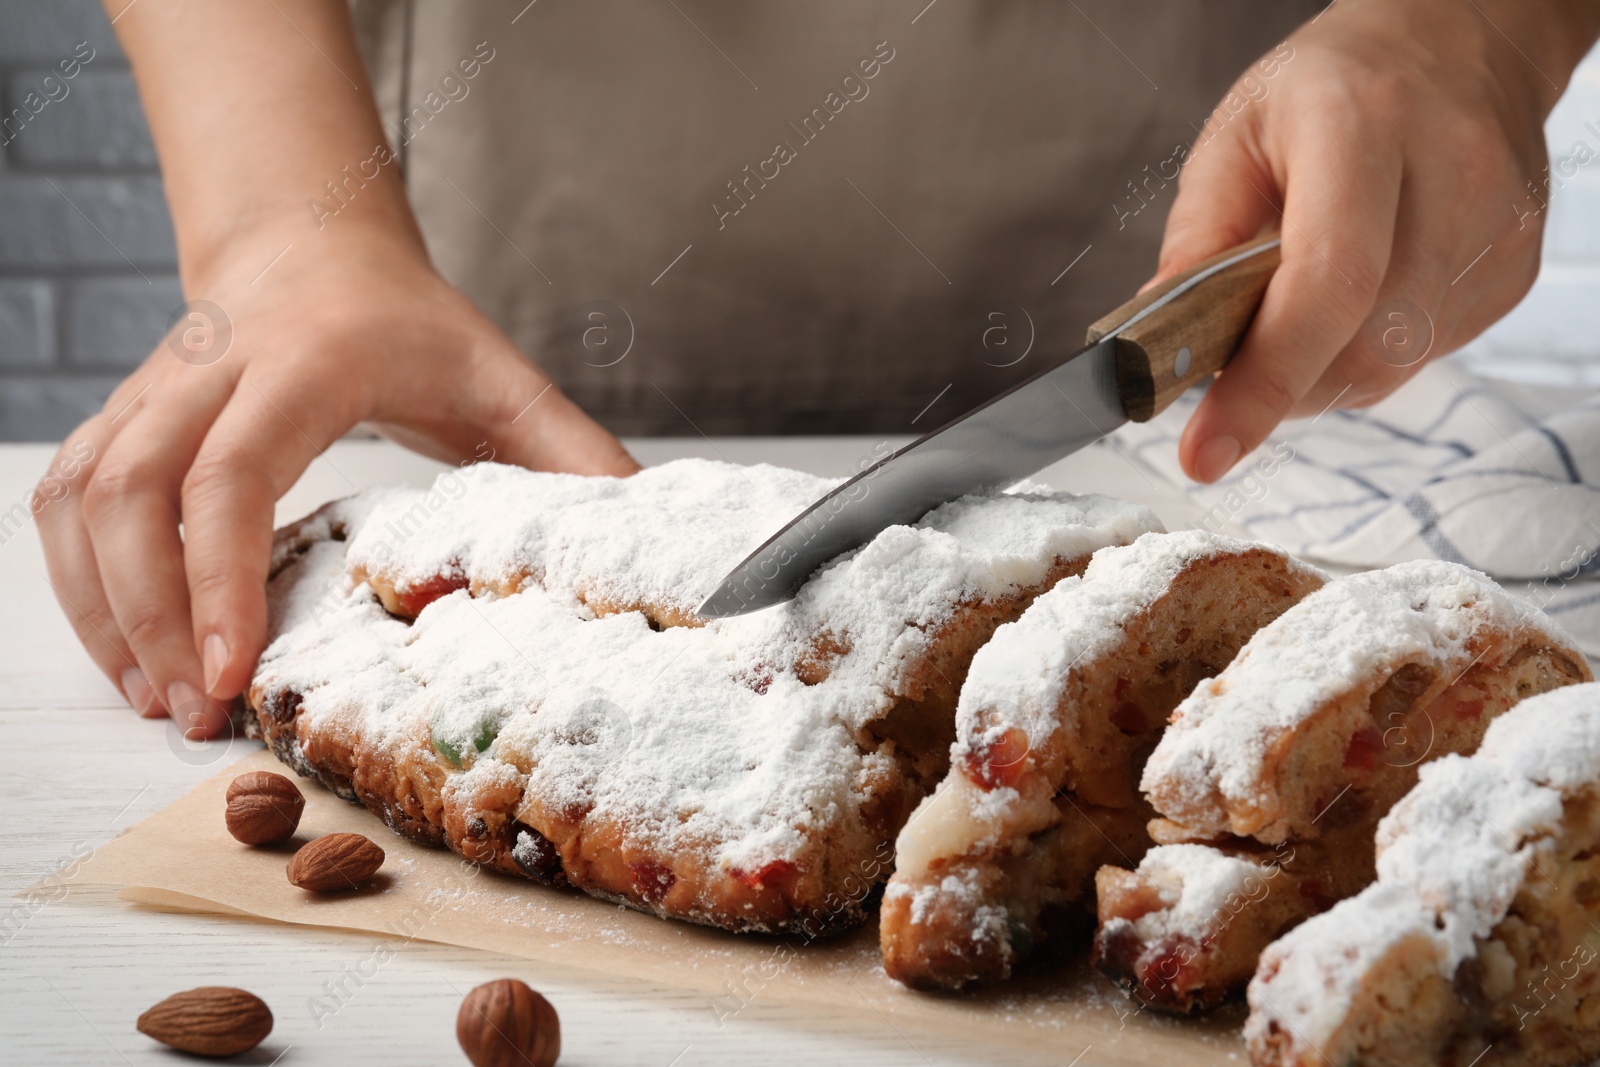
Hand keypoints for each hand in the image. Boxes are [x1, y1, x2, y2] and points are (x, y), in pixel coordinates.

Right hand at [37, 227, 635, 737]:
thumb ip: (571, 456)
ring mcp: (150, 391)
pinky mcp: (121, 416)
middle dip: (149, 616)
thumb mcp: (503, 378)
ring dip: (103, 610)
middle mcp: (209, 370)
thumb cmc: (410, 320)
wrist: (312, 243)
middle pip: (130, 494)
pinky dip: (78, 581)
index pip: (231, 470)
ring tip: (155, 701)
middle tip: (194, 714)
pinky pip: (64, 499)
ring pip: (80, 500)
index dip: (219, 575)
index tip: (230, 673)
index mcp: (307, 361)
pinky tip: (123, 650)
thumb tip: (638, 541)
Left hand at [1152, 0, 1599, 481]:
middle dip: (1279, 385)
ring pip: (1392, 366)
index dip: (1263, 381)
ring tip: (1290, 309)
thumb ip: (1197, 239)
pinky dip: (1362, 354)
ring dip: (1317, 370)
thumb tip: (1162, 345)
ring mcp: (1496, 231)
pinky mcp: (1512, 272)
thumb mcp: (1234, 136)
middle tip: (1229, 370)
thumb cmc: (1330, 88)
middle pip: (1365, 345)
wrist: (1456, 43)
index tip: (1205, 451)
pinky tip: (1351, 300)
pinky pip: (1420, 357)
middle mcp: (1453, 176)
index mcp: (1365, 126)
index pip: (1327, 283)